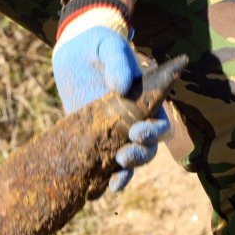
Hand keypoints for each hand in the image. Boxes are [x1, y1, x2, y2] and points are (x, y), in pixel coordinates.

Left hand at [52, 18, 168, 192]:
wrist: (76, 50)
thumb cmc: (101, 45)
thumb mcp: (110, 46)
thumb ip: (119, 62)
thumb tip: (121, 87)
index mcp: (146, 103)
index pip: (159, 126)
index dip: (153, 134)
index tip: (136, 132)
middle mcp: (133, 122)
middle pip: (147, 149)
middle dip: (138, 156)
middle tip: (123, 156)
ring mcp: (112, 133)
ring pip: (127, 163)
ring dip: (124, 173)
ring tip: (114, 180)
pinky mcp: (91, 140)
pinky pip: (101, 165)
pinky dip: (101, 180)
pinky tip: (95, 190)